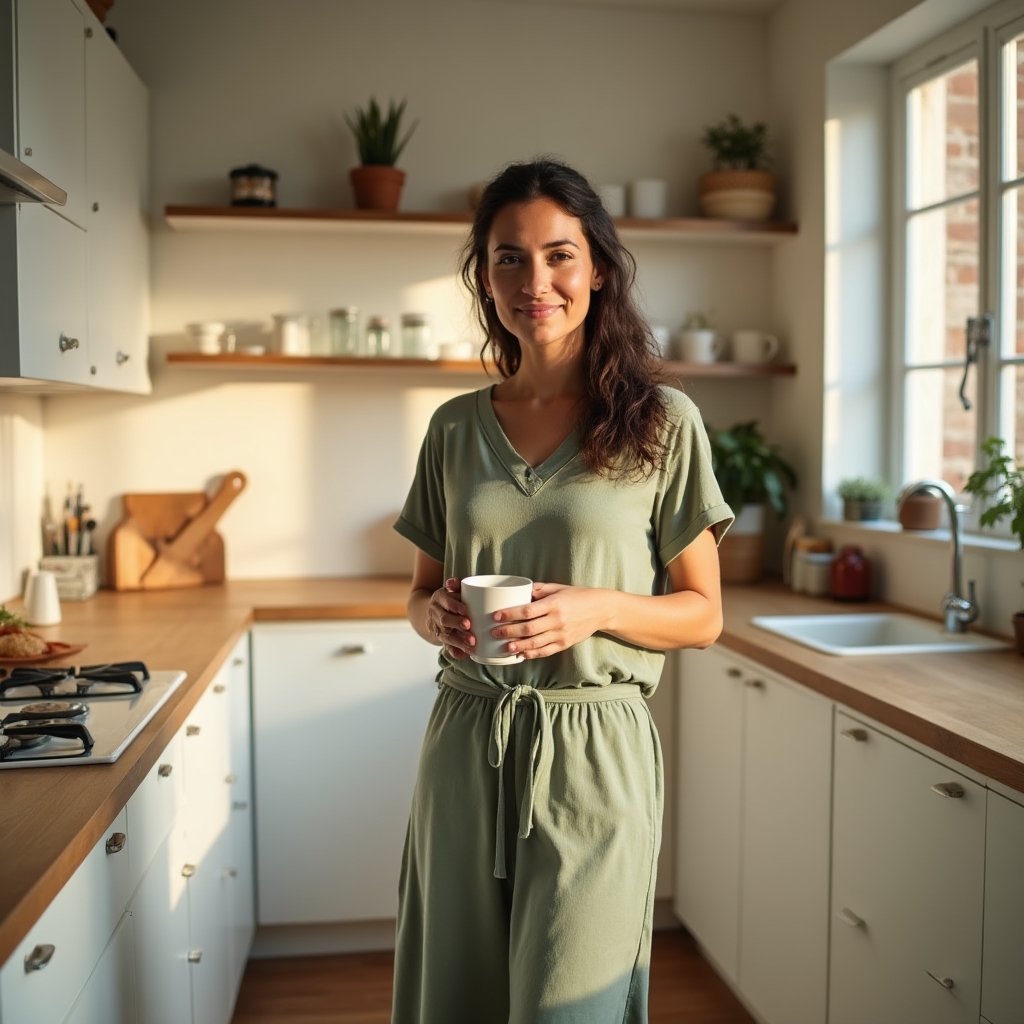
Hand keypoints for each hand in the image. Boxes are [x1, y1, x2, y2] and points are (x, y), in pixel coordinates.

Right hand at [427, 578, 475, 659]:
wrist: (433, 611)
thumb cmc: (450, 598)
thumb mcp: (451, 589)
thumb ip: (455, 585)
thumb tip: (453, 582)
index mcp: (439, 598)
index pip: (445, 601)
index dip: (454, 606)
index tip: (465, 610)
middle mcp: (436, 613)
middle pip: (445, 620)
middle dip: (457, 624)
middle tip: (469, 626)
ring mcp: (437, 628)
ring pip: (446, 636)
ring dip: (459, 640)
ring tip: (472, 644)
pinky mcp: (441, 639)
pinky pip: (447, 647)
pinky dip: (455, 652)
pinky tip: (464, 655)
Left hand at [490, 583, 609, 659]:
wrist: (601, 610)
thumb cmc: (578, 596)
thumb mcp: (559, 588)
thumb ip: (539, 590)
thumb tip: (519, 591)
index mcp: (554, 604)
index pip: (528, 610)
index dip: (510, 614)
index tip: (496, 616)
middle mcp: (557, 620)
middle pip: (528, 629)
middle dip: (509, 631)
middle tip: (495, 633)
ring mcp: (561, 634)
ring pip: (535, 643)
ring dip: (518, 646)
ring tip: (505, 647)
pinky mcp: (565, 644)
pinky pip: (546, 651)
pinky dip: (533, 654)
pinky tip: (522, 654)